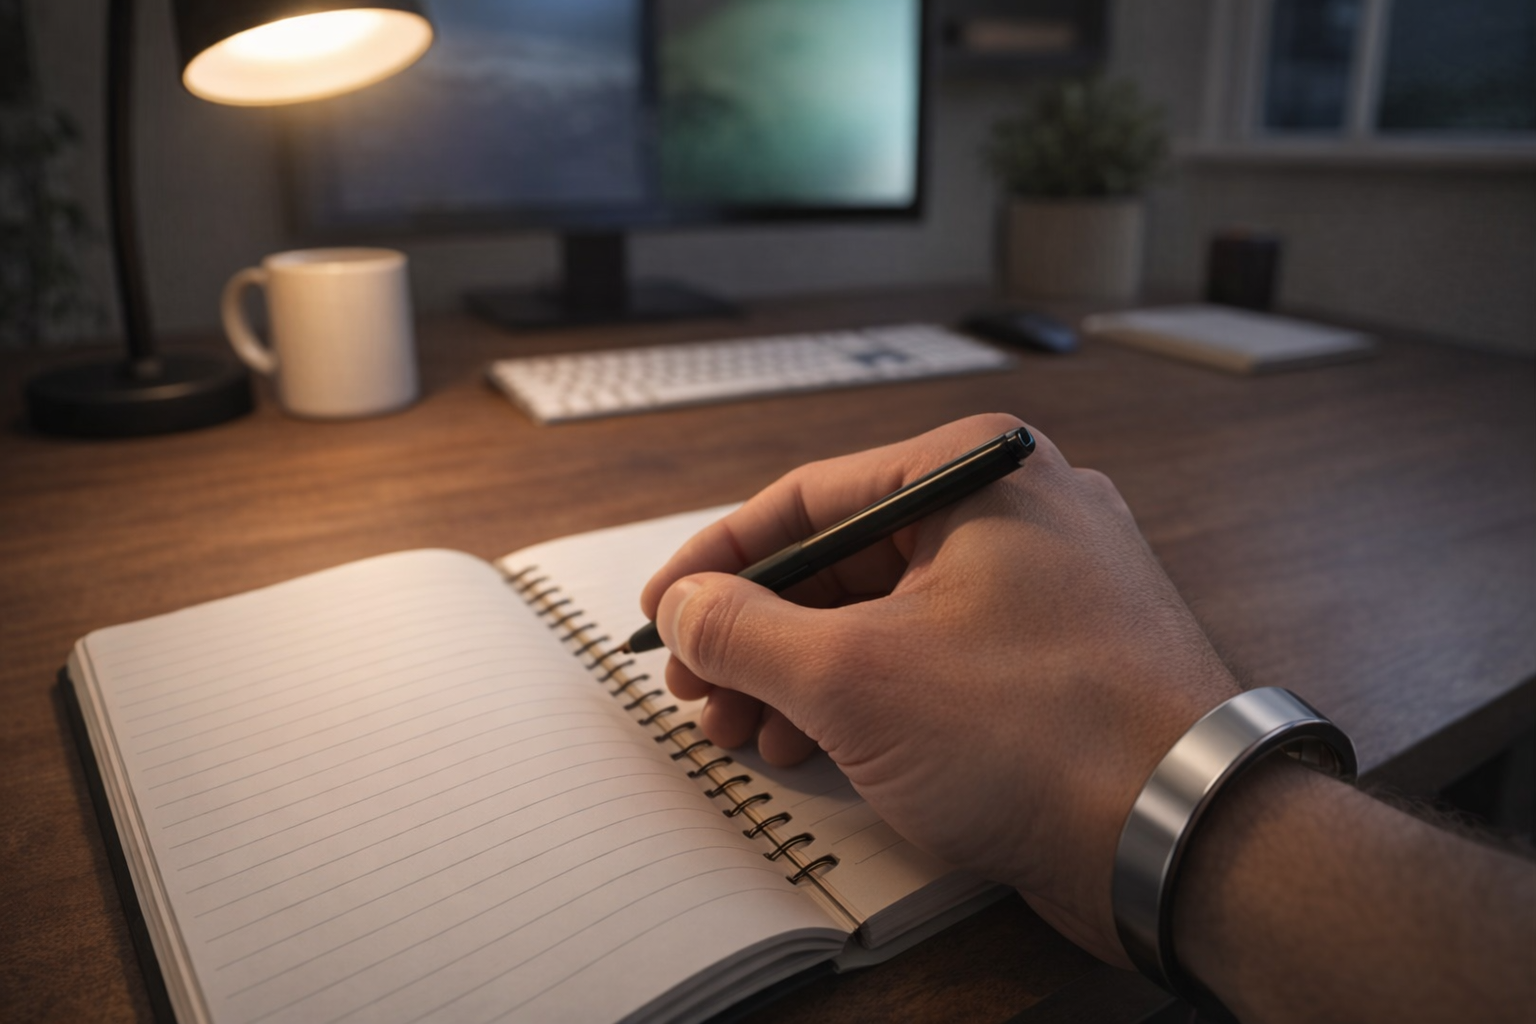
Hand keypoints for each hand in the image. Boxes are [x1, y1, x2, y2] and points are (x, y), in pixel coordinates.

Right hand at [639, 413, 1240, 963]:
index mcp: (976, 470)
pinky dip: (869, 696)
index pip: (809, 496)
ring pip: (887, 613)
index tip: (666, 607)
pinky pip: (936, 654)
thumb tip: (687, 605)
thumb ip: (747, 630)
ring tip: (748, 733)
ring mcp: (1043, 583)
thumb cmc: (1047, 733)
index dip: (720, 558)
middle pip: (844, 559)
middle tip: (701, 689)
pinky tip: (816, 746)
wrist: (1184, 834)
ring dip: (804, 675)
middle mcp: (1016, 510)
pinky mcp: (1053, 654)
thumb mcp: (855, 676)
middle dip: (760, 635)